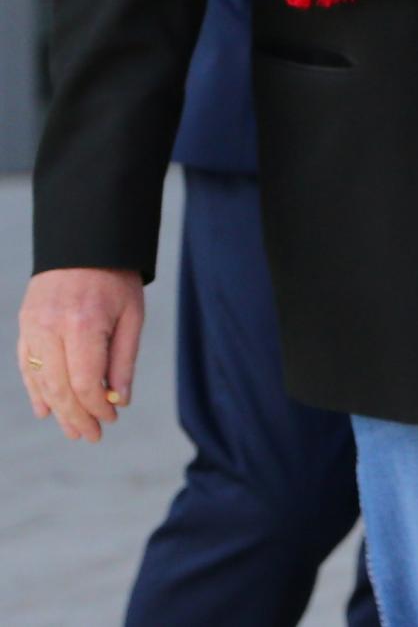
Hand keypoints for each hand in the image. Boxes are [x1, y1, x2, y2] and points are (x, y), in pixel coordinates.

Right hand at [19, 268, 143, 441]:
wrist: (84, 243)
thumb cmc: (116, 279)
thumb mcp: (132, 315)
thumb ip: (123, 359)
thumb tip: (119, 401)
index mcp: (82, 325)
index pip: (86, 382)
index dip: (98, 406)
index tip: (111, 419)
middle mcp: (51, 329)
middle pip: (60, 387)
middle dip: (76, 416)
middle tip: (92, 436)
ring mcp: (31, 327)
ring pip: (41, 380)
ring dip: (57, 409)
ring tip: (73, 430)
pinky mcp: (23, 325)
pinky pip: (26, 365)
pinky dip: (36, 390)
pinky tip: (47, 410)